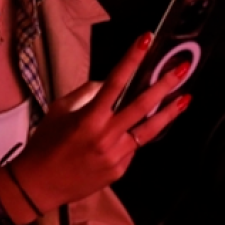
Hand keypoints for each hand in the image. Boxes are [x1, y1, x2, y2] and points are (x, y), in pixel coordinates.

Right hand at [6, 33, 191, 211]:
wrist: (38, 184)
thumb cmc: (45, 144)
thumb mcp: (59, 111)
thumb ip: (85, 94)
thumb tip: (107, 84)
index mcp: (90, 118)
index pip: (116, 81)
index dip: (132, 59)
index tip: (146, 40)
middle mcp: (107, 136)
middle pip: (143, 106)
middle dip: (164, 85)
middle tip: (182, 69)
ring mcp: (116, 155)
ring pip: (148, 130)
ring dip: (168, 113)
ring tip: (185, 98)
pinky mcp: (120, 170)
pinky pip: (133, 147)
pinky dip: (137, 135)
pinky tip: (141, 128)